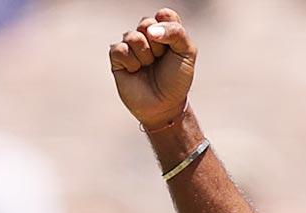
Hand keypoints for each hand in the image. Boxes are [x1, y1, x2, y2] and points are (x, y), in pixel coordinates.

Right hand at [109, 8, 196, 129]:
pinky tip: (136, 71)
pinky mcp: (117, 57)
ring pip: (133, 36)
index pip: (164, 14)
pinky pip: (120, 49)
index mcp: (165, 31)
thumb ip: (176, 33)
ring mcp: (131, 45)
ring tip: (149, 67)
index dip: (168, 29)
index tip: (173, 46)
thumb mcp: (187, 53)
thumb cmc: (177, 79)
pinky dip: (132, 62)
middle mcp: (147, 35)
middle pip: (147, 23)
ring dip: (146, 55)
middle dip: (158, 45)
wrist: (165, 105)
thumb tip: (150, 30)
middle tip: (161, 60)